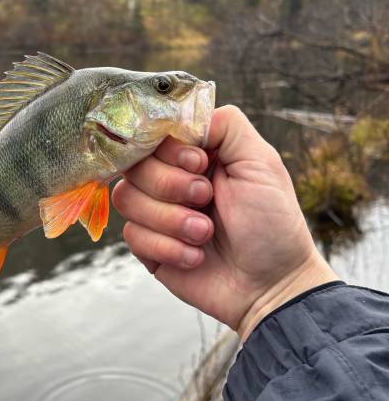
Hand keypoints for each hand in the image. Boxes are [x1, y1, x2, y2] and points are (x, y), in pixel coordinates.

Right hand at [112, 105, 336, 338]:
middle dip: (171, 185)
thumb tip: (185, 114)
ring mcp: (157, 213)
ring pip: (126, 198)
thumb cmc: (273, 223)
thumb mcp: (261, 163)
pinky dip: (167, 247)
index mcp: (195, 154)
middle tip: (206, 200)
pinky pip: (132, 236)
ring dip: (170, 219)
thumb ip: (227, 125)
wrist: (271, 285)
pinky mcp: (149, 247)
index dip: (168, 149)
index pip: (153, 133)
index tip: (200, 164)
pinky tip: (196, 257)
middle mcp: (171, 179)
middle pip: (134, 164)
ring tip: (205, 234)